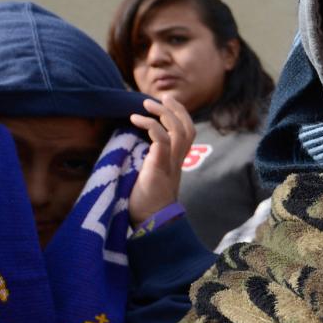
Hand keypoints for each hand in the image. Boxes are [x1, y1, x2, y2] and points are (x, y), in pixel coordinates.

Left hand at [127, 94, 195, 226]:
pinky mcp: (160, 167)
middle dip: (176, 109)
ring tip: (145, 103)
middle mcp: (177, 162)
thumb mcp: (149, 179)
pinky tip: (134, 119)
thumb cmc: (146, 206)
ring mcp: (170, 164)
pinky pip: (162, 140)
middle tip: (161, 97)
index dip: (180, 115)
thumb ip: (149, 165)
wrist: (151, 225)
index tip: (167, 102)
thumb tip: (136, 154)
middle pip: (187, 128)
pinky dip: (150, 125)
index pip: (187, 134)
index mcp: (176, 163)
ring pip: (178, 130)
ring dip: (163, 113)